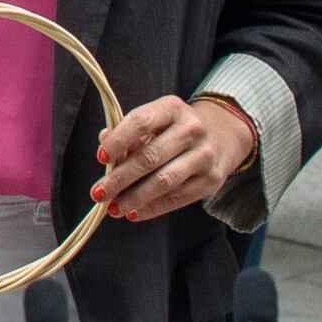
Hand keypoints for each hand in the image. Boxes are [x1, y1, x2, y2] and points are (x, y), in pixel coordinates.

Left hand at [94, 93, 256, 221]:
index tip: (101, 158)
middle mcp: (192, 130)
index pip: (141, 122)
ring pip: (165, 181)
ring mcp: (205, 156)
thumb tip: (103, 143)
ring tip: (114, 208)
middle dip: (120, 178)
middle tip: (98, 193)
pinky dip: (153, 208)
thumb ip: (128, 131)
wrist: (222, 135)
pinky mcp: (213, 180)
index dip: (118, 140)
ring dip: (135, 198)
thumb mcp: (155, 119)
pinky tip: (134, 213)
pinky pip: (178, 198)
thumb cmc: (174, 128)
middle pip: (150, 157)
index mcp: (172, 108)